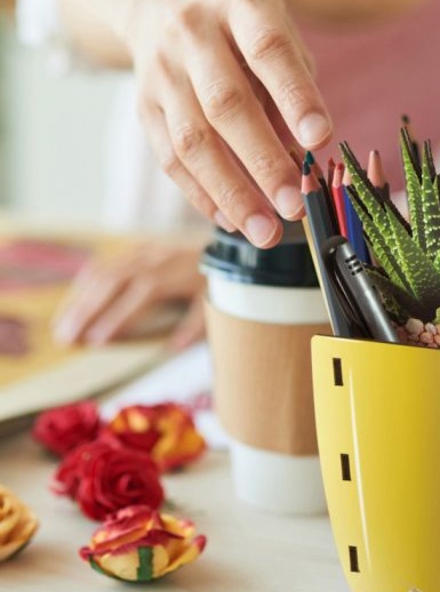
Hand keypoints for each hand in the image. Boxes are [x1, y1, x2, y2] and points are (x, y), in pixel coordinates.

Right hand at [52, 242, 206, 349]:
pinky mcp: (139, 248)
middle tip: (65, 337)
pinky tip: (76, 299)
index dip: (116, 318)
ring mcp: (143, 252)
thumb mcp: (215, 300)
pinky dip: (87, 281)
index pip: (138, 296)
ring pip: (103, 272)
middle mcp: (152, 260)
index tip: (96, 340)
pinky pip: (107, 262)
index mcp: (171, 275)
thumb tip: (173, 347)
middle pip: (110, 283)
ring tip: (62, 324)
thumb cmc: (219, 278)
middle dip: (85, 311)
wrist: (226, 244)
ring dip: (79, 298)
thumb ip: (195, 324)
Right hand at [127, 0, 332, 246]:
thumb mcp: (277, 33)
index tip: (320, 140)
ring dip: (232, 193)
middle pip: (225, 104)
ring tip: (266, 232)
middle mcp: (192, 33)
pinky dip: (204, 196)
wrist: (158, 3)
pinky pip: (171, 159)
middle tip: (295, 206)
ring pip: (193, 141)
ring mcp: (161, 71)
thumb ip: (296, 87)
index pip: (269, 50)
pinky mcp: (144, 107)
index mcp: (239, 5)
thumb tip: (306, 158)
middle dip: (263, 162)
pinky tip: (233, 222)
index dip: (295, 97)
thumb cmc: (241, 31)